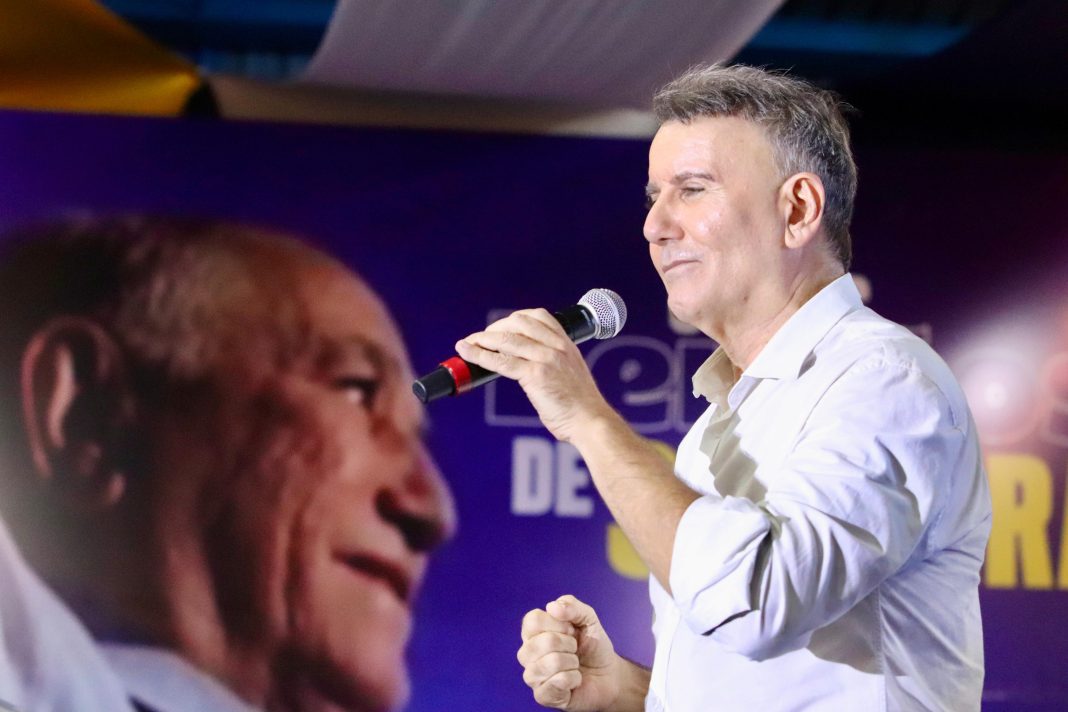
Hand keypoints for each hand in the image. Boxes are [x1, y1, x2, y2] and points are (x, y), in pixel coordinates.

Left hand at [455, 309, 608, 441]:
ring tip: (467, 344)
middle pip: (518, 323)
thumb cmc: (580, 405)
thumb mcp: (570, 373)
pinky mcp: (536, 375)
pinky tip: (469, 354)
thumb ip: (552, 363)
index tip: (501, 328)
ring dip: (482, 340)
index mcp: (566, 344)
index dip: (514, 319)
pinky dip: (481, 356)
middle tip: (480, 338)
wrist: (590, 421)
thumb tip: (523, 363)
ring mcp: (547, 359)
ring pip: (506, 340)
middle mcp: (557, 346)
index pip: (539, 316)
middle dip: (494, 328)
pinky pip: (502, 362)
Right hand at [517, 595, 622, 710]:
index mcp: (534, 632)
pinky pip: (555, 684)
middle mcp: (528, 653)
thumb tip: (552, 606)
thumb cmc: (593, 646)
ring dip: (571, 662)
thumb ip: (572, 606)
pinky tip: (575, 679)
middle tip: (575, 649)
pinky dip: (573, 679)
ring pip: (547, 664)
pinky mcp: (543, 696)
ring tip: (575, 664)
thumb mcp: (588, 618)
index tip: (571, 630)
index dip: (558, 624)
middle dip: (568, 644)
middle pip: (540, 643)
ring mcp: (534, 676)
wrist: (609, 674)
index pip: (532, 620)